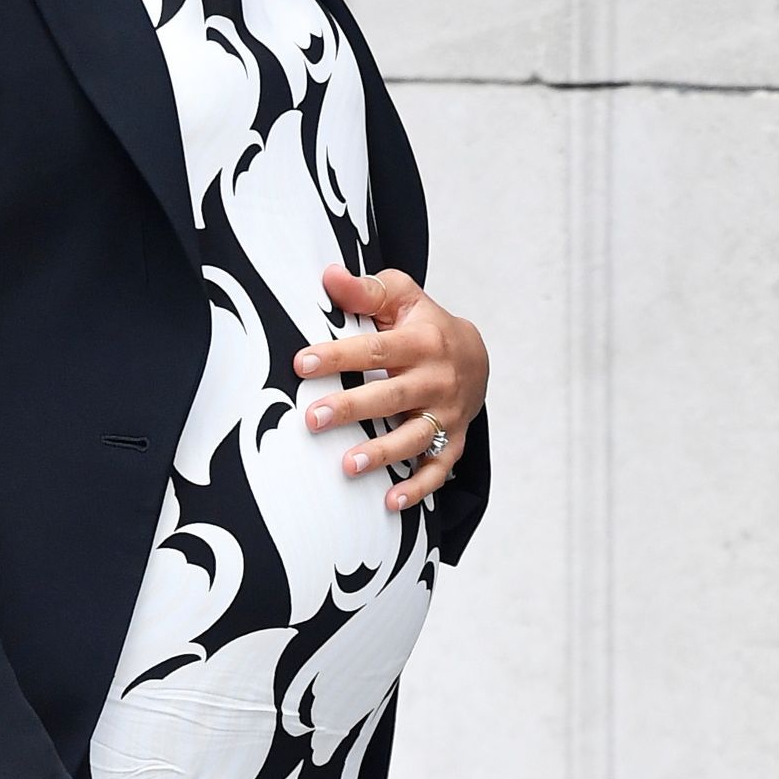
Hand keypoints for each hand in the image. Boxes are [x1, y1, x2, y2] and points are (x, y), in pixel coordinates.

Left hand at [294, 263, 489, 513]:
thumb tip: (328, 276)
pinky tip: (390, 502)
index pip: (375, 349)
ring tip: (347, 466)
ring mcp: (448, 414)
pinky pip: (437, 469)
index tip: (302, 363)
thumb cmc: (425, 324)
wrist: (476, 355)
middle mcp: (438, 380)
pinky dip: (418, 488)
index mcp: (423, 342)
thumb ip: (367, 290)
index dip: (339, 356)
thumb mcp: (403, 297)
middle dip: (352, 408)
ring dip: (382, 454)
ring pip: (414, 438)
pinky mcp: (452, 441)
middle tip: (313, 419)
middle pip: (392, 396)